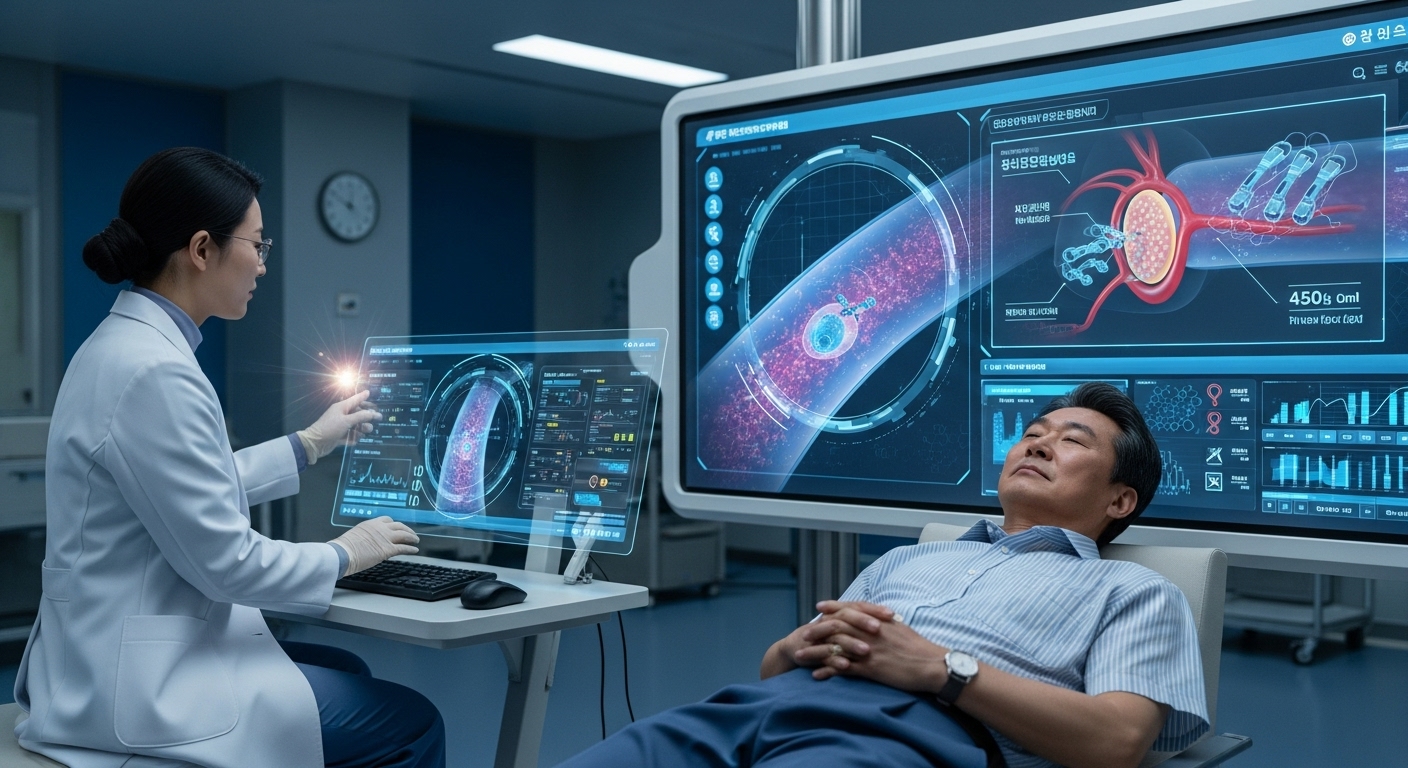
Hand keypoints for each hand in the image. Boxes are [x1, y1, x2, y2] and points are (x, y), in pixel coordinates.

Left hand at [298, 390, 380, 462]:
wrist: (315, 443)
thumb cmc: (330, 428)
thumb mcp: (346, 420)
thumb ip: (361, 416)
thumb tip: (373, 413)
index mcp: (342, 407)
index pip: (355, 400)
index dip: (362, 396)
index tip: (369, 392)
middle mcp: (341, 415)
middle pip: (357, 413)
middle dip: (367, 416)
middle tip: (378, 418)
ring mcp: (340, 426)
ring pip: (355, 426)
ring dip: (361, 429)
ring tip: (367, 431)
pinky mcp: (339, 436)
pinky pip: (350, 436)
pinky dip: (353, 438)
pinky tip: (355, 440)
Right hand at [330, 516, 418, 575]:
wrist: (342, 553)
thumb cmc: (343, 548)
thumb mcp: (354, 535)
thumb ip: (363, 536)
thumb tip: (364, 542)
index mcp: (370, 524)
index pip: (387, 520)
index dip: (394, 524)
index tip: (397, 527)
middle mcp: (380, 528)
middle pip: (398, 525)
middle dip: (406, 529)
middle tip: (410, 533)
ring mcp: (385, 538)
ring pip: (404, 534)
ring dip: (412, 537)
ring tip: (416, 540)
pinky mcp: (388, 549)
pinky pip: (403, 547)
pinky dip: (411, 548)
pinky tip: (414, 550)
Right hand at [760, 601, 892, 677]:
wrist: (796, 648)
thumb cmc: (829, 639)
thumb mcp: (846, 629)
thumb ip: (864, 624)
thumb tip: (894, 621)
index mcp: (840, 614)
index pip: (859, 606)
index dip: (874, 609)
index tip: (892, 614)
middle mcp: (830, 621)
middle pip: (847, 617)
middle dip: (863, 622)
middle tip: (879, 628)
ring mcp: (820, 637)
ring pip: (837, 637)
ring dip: (851, 643)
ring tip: (867, 650)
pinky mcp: (811, 652)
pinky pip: (823, 656)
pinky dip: (834, 660)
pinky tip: (845, 665)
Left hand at [801, 600, 949, 693]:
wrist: (933, 665)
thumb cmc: (920, 648)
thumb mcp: (902, 629)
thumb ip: (886, 623)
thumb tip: (878, 620)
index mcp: (878, 621)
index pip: (851, 609)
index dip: (834, 607)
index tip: (820, 607)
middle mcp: (870, 633)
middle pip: (837, 626)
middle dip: (819, 629)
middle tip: (805, 632)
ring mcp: (868, 650)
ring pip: (835, 647)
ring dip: (816, 652)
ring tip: (801, 656)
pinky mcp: (870, 668)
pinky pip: (843, 668)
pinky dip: (828, 671)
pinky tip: (816, 675)